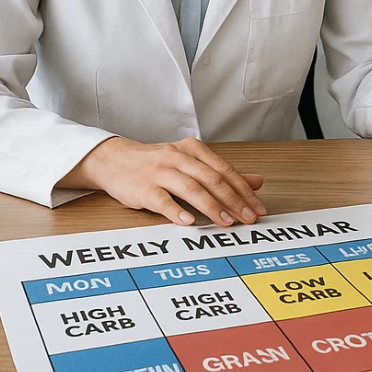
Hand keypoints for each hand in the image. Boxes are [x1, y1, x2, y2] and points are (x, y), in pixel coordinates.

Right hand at [66, 136, 266, 227]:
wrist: (114, 160)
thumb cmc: (156, 163)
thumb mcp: (190, 162)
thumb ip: (222, 173)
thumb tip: (257, 182)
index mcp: (193, 150)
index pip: (224, 170)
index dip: (243, 190)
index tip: (257, 207)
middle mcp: (178, 158)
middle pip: (211, 179)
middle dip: (233, 200)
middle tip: (247, 218)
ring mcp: (160, 172)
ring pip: (190, 188)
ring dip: (211, 206)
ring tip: (226, 222)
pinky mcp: (143, 188)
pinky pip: (162, 200)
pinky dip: (176, 211)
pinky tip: (188, 222)